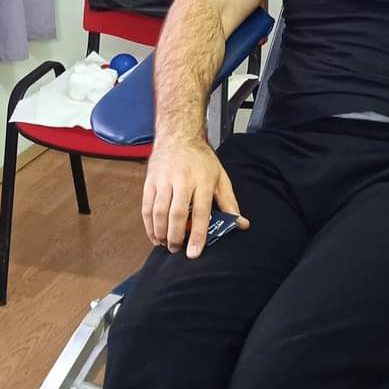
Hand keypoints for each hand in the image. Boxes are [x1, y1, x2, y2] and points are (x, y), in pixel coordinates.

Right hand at [142, 138, 247, 258]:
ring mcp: (164, 179)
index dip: (198, 235)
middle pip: (177, 214)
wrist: (179, 135)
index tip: (194, 253)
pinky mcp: (150, 180)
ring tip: (166, 244)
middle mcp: (182, 179)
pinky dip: (148, 224)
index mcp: (203, 180)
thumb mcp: (221, 178)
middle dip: (176, 236)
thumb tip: (241, 224)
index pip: (201, 212)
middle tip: (177, 250)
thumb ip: (230, 203)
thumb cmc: (201, 159)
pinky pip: (146, 207)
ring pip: (159, 211)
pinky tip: (154, 234)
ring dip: (161, 232)